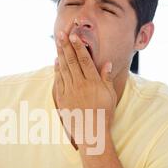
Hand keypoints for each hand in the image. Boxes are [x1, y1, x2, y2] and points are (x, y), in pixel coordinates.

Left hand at [54, 31, 116, 147]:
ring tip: (58, 43)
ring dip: (60, 55)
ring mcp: (70, 92)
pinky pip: (59, 81)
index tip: (73, 36)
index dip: (78, 47)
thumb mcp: (110, 96)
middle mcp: (80, 85)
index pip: (84, 60)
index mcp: (93, 83)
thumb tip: (106, 63)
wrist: (92, 133)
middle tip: (61, 34)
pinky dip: (57, 70)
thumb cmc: (104, 114)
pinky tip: (56, 62)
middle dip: (66, 46)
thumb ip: (106, 79)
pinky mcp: (63, 99)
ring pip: (64, 69)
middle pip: (72, 62)